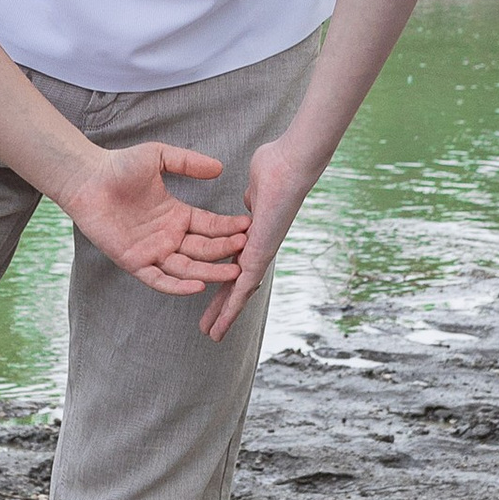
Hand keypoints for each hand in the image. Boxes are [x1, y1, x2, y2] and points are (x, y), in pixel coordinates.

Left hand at [57, 142, 249, 297]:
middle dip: (225, 251)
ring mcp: (152, 251)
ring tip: (232, 272)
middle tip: (247, 251)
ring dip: (210, 272)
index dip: (228, 228)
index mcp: (176, 215)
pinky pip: (160, 279)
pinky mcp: (134, 262)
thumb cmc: (119, 165)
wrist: (87, 178)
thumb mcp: (159, 157)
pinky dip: (178, 285)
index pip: (209, 226)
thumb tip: (219, 168)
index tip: (249, 227)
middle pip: (203, 249)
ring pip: (187, 267)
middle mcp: (168, 236)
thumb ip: (188, 162)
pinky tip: (197, 286)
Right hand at [197, 130, 323, 342]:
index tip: (210, 292)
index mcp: (254, 236)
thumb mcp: (254, 188)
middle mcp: (258, 250)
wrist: (290, 164)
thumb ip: (251, 199)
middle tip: (208, 327)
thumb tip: (251, 202)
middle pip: (236, 285)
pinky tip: (222, 324)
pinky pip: (244, 288)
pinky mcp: (260, 256)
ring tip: (212, 335)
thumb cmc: (275, 167)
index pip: (234, 266)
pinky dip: (232, 308)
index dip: (222, 282)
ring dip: (225, 316)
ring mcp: (260, 255)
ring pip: (240, 294)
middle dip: (221, 306)